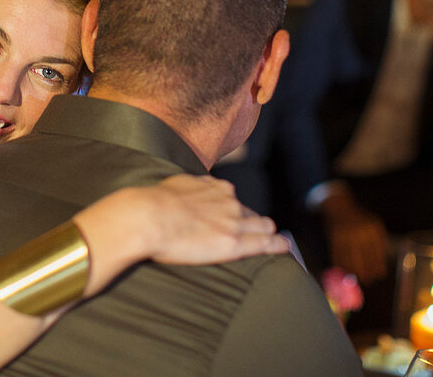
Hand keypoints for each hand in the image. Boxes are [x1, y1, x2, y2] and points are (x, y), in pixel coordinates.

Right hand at [137, 175, 288, 264]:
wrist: (148, 217)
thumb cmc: (155, 202)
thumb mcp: (177, 184)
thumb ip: (192, 186)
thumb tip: (192, 187)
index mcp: (215, 188)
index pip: (232, 198)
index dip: (234, 209)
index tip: (234, 215)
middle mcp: (229, 202)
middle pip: (250, 213)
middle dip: (254, 221)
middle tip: (256, 230)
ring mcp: (233, 222)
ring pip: (262, 226)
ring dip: (268, 232)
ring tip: (275, 240)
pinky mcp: (233, 243)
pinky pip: (264, 244)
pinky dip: (277, 245)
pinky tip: (284, 247)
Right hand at [322, 190, 389, 283]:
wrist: (338, 204)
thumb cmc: (359, 218)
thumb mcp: (372, 226)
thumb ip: (377, 243)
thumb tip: (379, 267)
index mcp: (374, 230)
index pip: (378, 254)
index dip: (378, 267)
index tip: (378, 276)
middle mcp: (361, 233)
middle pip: (365, 260)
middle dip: (366, 273)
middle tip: (367, 280)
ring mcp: (347, 235)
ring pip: (351, 260)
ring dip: (353, 271)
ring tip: (356, 277)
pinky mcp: (335, 238)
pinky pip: (339, 256)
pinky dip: (341, 264)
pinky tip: (344, 269)